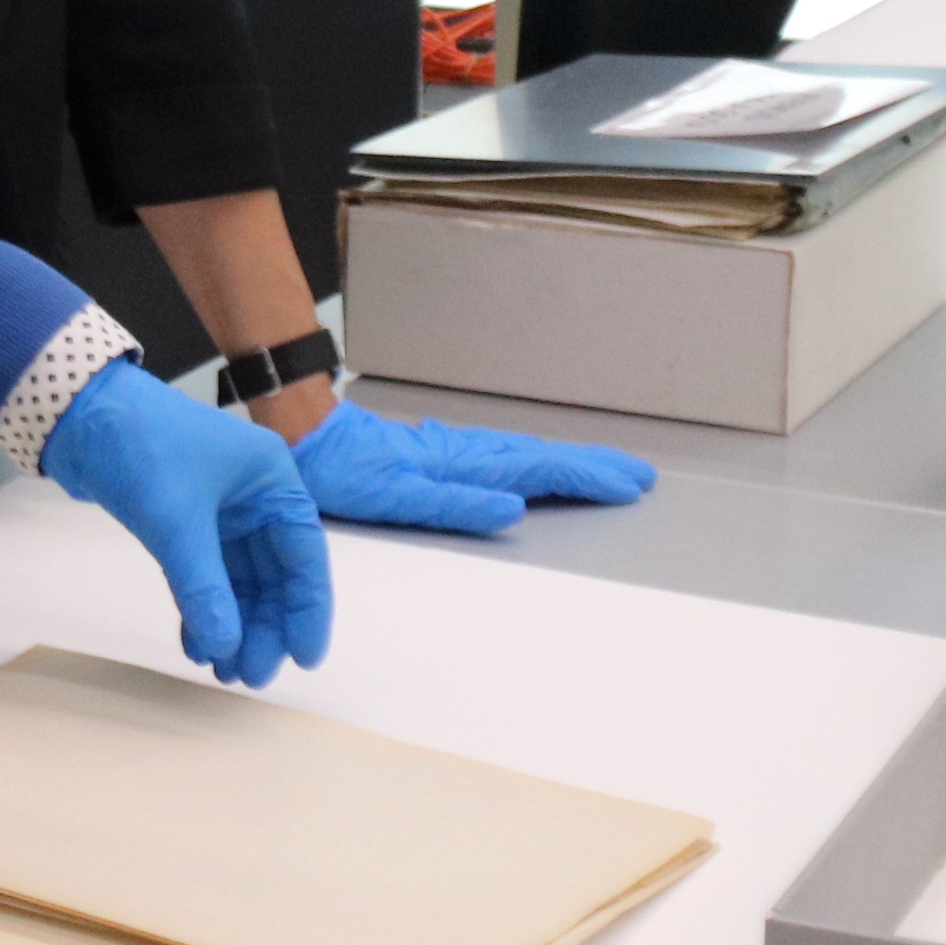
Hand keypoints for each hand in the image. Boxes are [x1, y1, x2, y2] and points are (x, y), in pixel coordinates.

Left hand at [36, 359, 331, 687]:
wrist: (78, 412)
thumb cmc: (142, 449)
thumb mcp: (177, 521)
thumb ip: (203, 587)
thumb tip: (226, 647)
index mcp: (271, 480)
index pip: (304, 556)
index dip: (307, 610)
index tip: (303, 659)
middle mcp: (253, 496)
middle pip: (272, 575)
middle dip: (262, 626)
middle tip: (247, 676)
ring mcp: (217, 510)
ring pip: (237, 579)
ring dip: (231, 622)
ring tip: (222, 669)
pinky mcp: (182, 520)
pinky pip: (203, 574)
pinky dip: (202, 606)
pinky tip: (196, 642)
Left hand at [291, 399, 655, 535]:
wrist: (305, 437)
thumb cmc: (342, 473)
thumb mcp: (394, 497)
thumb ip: (454, 503)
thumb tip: (514, 508)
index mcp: (464, 465)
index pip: (540, 469)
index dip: (588, 479)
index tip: (630, 487)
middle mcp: (467, 453)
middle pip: (544, 457)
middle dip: (594, 467)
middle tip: (640, 478)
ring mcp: (456, 452)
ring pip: (528, 455)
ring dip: (571, 463)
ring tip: (607, 471)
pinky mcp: (441, 455)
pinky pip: (506, 457)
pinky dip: (536, 462)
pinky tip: (538, 469)